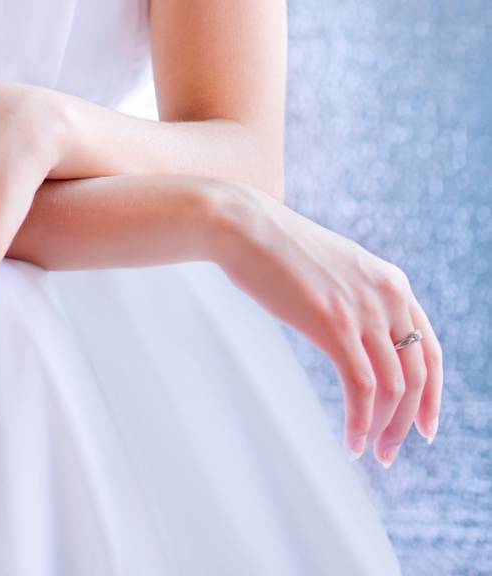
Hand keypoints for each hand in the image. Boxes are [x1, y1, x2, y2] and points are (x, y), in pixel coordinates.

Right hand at [213, 184, 442, 464]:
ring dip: (387, 430)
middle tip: (391, 450)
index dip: (432, 394)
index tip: (424, 426)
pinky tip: (352, 443)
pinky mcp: (335, 326)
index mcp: (392, 282)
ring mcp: (363, 311)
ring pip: (394, 388)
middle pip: (418, 375)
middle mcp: (388, 296)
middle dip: (410, 420)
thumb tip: (362, 339)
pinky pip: (362, 389)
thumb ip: (361, 298)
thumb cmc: (280, 249)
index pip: (429, 349)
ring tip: (373, 452)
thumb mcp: (338, 269)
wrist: (246, 227)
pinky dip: (361, 423)